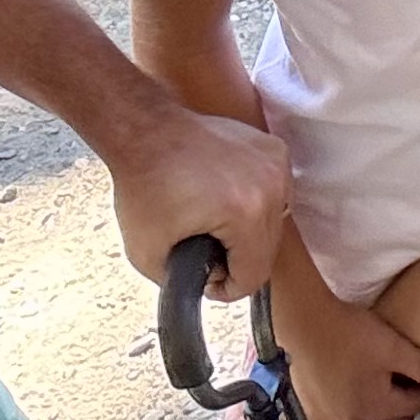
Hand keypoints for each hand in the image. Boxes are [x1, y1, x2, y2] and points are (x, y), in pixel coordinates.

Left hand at [103, 102, 293, 296]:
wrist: (145, 130)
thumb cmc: (144, 182)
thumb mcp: (147, 254)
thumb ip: (183, 283)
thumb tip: (212, 283)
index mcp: (245, 212)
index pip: (254, 274)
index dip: (229, 288)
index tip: (209, 281)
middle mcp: (270, 186)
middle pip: (268, 250)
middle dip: (237, 260)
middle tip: (207, 253)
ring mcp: (274, 163)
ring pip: (274, 223)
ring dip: (248, 233)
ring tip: (215, 226)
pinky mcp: (272, 150)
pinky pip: (275, 193)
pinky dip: (256, 203)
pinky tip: (227, 200)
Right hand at [276, 280, 419, 419]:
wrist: (304, 321)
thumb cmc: (349, 331)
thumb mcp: (392, 346)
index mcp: (377, 410)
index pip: (418, 403)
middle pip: (395, 411)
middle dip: (406, 392)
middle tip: (411, 368)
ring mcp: (334, 419)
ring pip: (373, 411)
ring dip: (383, 396)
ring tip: (385, 370)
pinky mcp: (320, 409)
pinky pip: (350, 408)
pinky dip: (360, 397)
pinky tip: (360, 376)